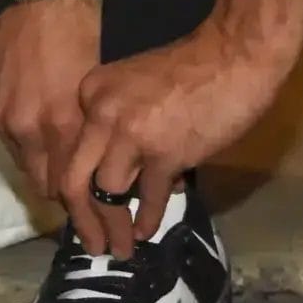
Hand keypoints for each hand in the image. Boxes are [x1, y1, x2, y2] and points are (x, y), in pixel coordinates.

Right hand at [0, 0, 101, 203]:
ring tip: (62, 166)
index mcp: (63, 123)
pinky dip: (24, 142)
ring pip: (24, 164)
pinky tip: (39, 133)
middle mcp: (27, 127)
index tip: (101, 215)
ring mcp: (2, 116)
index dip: (87, 206)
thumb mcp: (98, 85)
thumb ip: (92, 129)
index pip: (71, 187)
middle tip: (85, 197)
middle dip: (65, 195)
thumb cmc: (81, 28)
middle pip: (44, 185)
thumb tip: (101, 162)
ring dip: (43, 168)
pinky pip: (7, 139)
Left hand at [62, 23, 297, 256]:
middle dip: (81, 219)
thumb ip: (121, 124)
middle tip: (90, 244)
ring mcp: (130, 135)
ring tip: (119, 249)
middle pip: (74, 178)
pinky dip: (146, 219)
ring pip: (106, 194)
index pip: (69, 149)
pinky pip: (147, 197)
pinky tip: (145, 232)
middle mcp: (100, 114)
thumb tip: (125, 174)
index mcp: (90, 92)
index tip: (81, 208)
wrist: (233, 54)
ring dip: (112, 227)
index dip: (74, 185)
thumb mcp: (136, 86)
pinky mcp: (164, 154)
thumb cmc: (191, 68)